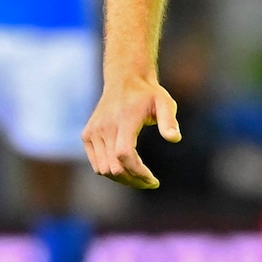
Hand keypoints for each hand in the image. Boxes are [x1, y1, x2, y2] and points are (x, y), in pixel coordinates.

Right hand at [82, 73, 179, 189]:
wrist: (125, 79)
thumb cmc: (148, 94)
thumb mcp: (165, 103)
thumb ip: (169, 121)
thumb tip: (174, 139)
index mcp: (123, 121)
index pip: (125, 155)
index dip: (138, 173)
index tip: (153, 181)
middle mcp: (104, 127)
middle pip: (114, 167)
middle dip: (133, 180)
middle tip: (149, 182)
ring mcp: (93, 132)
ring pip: (103, 169)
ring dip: (121, 179)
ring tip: (139, 178)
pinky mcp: (87, 135)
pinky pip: (96, 163)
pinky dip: (109, 171)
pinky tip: (126, 169)